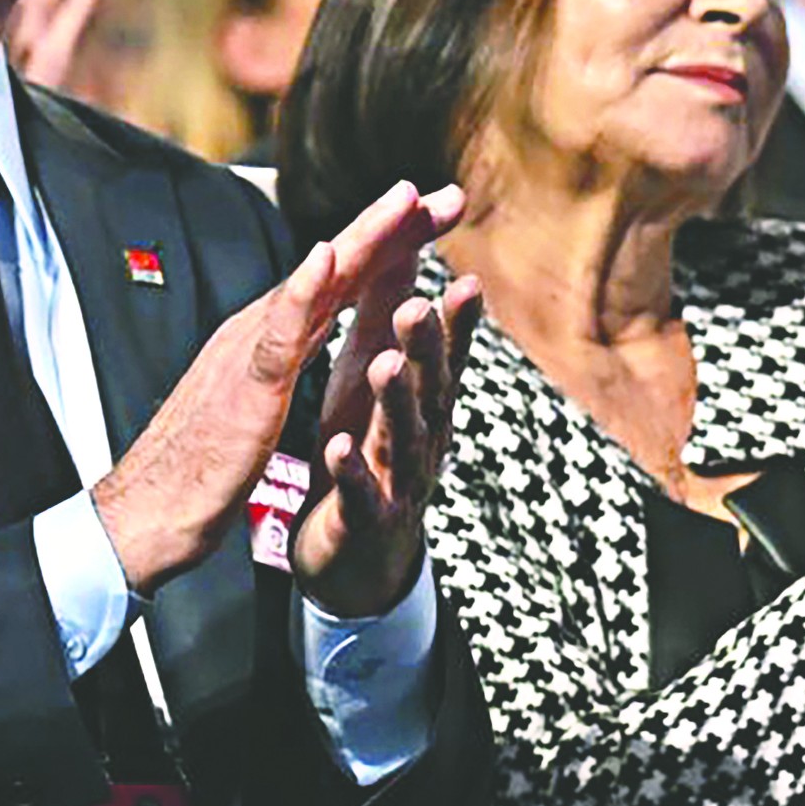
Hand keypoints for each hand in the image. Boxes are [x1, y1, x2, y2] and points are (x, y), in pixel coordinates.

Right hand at [94, 179, 448, 593]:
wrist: (150, 512)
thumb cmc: (199, 466)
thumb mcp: (254, 398)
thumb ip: (279, 357)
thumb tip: (304, 328)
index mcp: (270, 337)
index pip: (340, 281)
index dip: (390, 245)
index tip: (436, 217)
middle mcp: (260, 330)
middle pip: (338, 268)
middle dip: (394, 227)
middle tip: (446, 194)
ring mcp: (249, 352)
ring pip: (315, 284)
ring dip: (361, 238)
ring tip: (402, 201)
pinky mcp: (244, 386)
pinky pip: (278, 333)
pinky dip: (303, 291)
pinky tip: (326, 257)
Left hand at [293, 273, 481, 618]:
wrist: (352, 554)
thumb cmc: (368, 451)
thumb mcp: (373, 381)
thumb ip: (389, 324)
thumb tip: (406, 251)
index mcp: (423, 404)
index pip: (445, 356)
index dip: (457, 322)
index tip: (467, 281)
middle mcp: (421, 440)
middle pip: (429, 390)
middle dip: (426, 349)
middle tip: (418, 307)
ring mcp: (396, 482)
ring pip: (400, 439)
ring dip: (394, 402)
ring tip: (384, 366)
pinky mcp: (363, 520)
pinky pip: (359, 494)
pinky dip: (351, 471)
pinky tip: (337, 448)